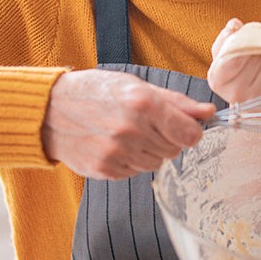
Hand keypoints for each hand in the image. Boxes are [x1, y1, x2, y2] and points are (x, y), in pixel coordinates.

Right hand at [41, 69, 215, 179]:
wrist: (51, 111)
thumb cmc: (96, 93)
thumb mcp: (137, 87)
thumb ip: (176, 102)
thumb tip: (208, 113)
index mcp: (143, 103)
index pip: (190, 134)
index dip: (192, 132)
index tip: (185, 128)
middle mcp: (131, 130)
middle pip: (175, 150)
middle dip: (168, 138)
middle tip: (146, 125)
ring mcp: (117, 153)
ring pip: (157, 164)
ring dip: (149, 151)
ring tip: (128, 134)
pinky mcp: (105, 170)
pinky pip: (136, 172)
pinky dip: (131, 161)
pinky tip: (115, 145)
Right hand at [208, 18, 260, 103]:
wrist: (252, 92)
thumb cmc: (238, 68)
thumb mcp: (226, 49)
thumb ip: (228, 35)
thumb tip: (234, 26)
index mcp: (217, 78)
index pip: (234, 53)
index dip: (244, 42)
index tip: (247, 42)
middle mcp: (235, 94)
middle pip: (255, 57)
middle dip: (259, 48)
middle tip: (258, 51)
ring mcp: (257, 100)